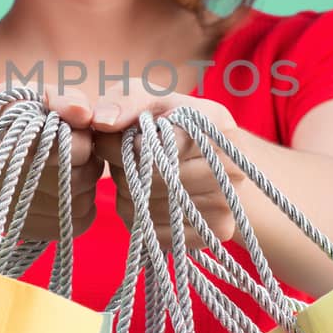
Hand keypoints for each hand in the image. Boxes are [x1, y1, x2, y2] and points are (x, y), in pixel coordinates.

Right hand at [0, 90, 98, 241]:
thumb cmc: (24, 116)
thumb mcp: (38, 94)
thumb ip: (61, 96)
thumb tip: (82, 114)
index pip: (54, 146)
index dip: (78, 141)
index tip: (80, 131)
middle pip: (69, 178)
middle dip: (87, 162)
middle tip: (83, 151)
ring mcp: (0, 207)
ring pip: (75, 203)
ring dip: (87, 185)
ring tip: (76, 168)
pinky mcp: (16, 229)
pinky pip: (73, 224)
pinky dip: (82, 208)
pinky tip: (71, 191)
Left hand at [89, 87, 245, 248]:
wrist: (208, 160)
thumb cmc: (171, 123)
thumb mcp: (150, 97)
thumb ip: (125, 100)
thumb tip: (102, 122)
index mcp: (217, 127)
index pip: (157, 143)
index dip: (129, 142)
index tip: (126, 136)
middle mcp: (230, 170)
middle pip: (150, 178)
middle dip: (126, 166)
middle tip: (131, 156)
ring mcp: (222, 207)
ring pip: (144, 206)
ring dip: (129, 191)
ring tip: (143, 174)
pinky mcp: (207, 235)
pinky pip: (150, 232)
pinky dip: (138, 216)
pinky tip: (149, 198)